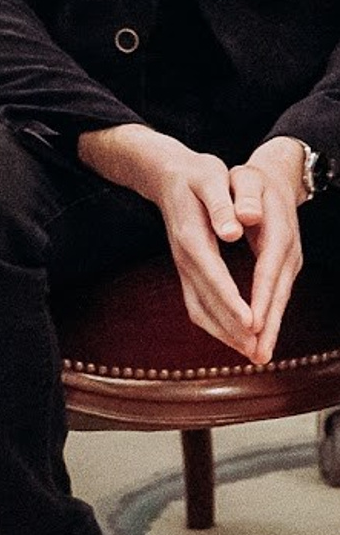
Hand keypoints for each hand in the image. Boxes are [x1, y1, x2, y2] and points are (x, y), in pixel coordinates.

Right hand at [78, 122, 267, 359]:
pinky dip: (217, 326)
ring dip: (225, 335)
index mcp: (193, 238)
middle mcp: (185, 259)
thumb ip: (221, 204)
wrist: (168, 176)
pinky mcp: (187, 272)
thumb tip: (232, 231)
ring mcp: (183, 268)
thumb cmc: (196, 175)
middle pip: (206, 303)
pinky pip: (198, 306)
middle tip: (258, 352)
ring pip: (200, 310)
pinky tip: (235, 336)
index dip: (232, 302)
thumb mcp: (210, 177)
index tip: (252, 324)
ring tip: (251, 353)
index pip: (214, 276)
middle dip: (233, 330)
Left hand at [227, 136, 310, 365]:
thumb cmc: (253, 179)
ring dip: (269, 329)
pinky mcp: (281, 269)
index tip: (251, 323)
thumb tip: (246, 216)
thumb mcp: (247, 178)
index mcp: (278, 233)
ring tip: (257, 356)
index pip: (268, 270)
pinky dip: (265, 319)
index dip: (260, 297)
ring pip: (278, 300)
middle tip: (258, 354)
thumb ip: (246, 196)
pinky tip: (254, 339)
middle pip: (278, 294)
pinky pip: (272, 298)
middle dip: (268, 325)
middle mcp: (288, 253)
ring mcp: (288, 263)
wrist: (275, 178)